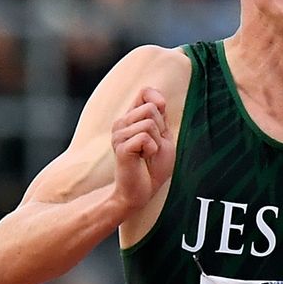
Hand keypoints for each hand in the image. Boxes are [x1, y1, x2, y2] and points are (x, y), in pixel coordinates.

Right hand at [111, 87, 174, 210]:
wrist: (141, 192)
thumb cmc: (152, 167)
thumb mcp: (163, 138)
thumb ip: (161, 119)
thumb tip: (159, 100)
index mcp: (131, 119)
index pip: (145, 92)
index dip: (158, 99)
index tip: (162, 115)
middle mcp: (121, 123)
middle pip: (151, 108)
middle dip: (161, 129)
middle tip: (153, 147)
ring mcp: (118, 134)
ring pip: (149, 123)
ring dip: (157, 142)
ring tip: (147, 154)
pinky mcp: (120, 147)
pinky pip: (145, 137)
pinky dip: (152, 149)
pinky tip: (142, 159)